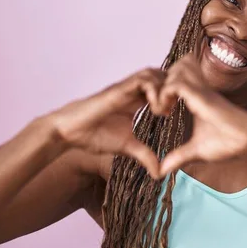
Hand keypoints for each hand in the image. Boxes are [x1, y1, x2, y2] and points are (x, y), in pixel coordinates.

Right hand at [50, 68, 165, 176]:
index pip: (162, 87)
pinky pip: (143, 80)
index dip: (173, 96)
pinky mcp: (118, 90)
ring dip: (165, 90)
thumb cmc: (94, 135)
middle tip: (175, 110)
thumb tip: (160, 173)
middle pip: (162, 75)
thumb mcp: (127, 146)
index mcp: (137, 100)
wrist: (70, 132)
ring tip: (165, 111)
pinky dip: (154, 91)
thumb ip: (145, 156)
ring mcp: (126, 88)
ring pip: (154, 73)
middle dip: (173, 89)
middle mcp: (133, 90)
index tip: (177, 113)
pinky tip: (155, 110)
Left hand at [157, 54, 246, 176]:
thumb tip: (161, 171)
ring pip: (176, 70)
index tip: (159, 111)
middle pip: (176, 67)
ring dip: (162, 87)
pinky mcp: (203, 97)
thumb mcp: (196, 151)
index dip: (163, 90)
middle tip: (157, 105)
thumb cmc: (229, 144)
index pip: (177, 78)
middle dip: (161, 83)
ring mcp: (202, 91)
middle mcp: (200, 90)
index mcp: (198, 98)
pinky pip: (177, 84)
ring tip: (161, 108)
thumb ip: (178, 157)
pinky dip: (165, 94)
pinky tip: (164, 112)